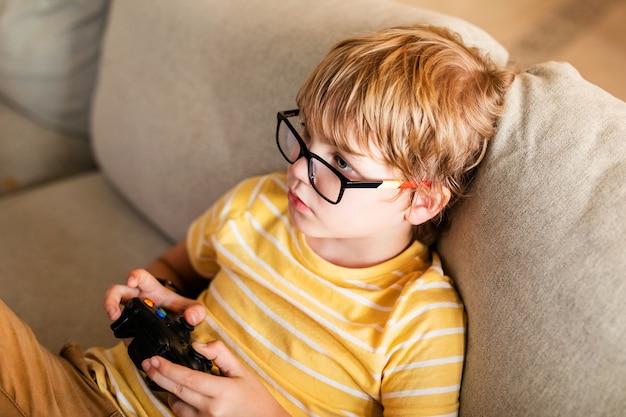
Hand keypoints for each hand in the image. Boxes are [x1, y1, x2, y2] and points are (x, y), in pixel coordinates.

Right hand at [104, 269, 205, 325]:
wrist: (175, 322)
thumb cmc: (179, 309)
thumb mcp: (191, 308)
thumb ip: (196, 311)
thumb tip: (191, 318)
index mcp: (151, 289)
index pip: (140, 277)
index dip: (134, 276)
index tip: (131, 281)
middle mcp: (136, 298)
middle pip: (116, 291)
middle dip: (111, 299)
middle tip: (114, 312)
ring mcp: (129, 311)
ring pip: (113, 307)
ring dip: (111, 313)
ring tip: (115, 321)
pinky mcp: (127, 327)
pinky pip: (120, 329)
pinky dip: (122, 334)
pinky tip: (128, 341)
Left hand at [142, 341, 289, 416]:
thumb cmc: (254, 396)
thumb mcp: (241, 369)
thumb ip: (220, 354)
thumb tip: (197, 345)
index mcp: (221, 392)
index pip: (187, 379)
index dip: (167, 369)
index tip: (154, 360)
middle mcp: (210, 410)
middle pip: (176, 392)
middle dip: (158, 376)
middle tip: (147, 364)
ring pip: (176, 405)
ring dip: (168, 390)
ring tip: (164, 377)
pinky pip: (182, 415)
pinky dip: (177, 402)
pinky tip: (178, 392)